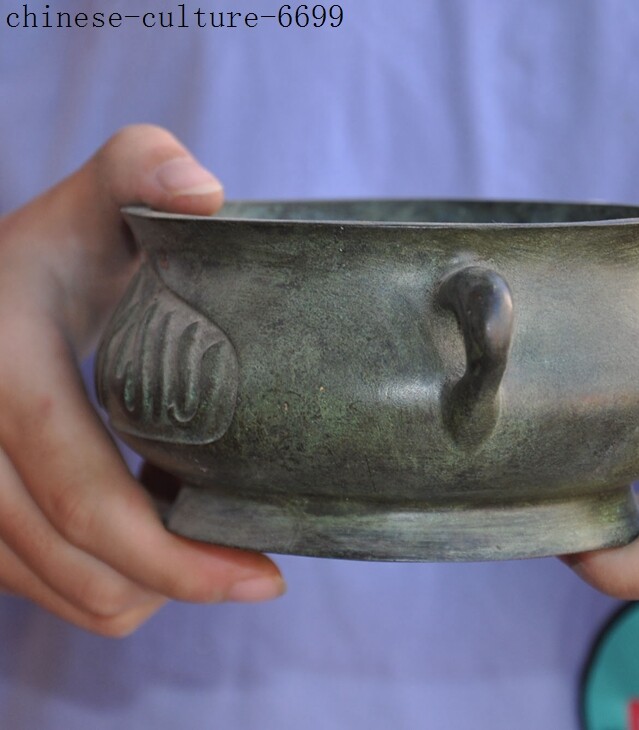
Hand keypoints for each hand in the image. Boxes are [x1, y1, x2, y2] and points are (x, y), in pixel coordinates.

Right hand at [0, 125, 283, 636]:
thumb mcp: (94, 198)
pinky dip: (104, 578)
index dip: (176, 557)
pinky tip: (148, 526)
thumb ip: (142, 167)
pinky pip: (38, 586)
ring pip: (60, 590)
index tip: (266, 578)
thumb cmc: (53, 247)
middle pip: (77, 563)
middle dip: (178, 584)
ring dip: (144, 583)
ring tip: (200, 533)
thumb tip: (205, 190)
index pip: (85, 496)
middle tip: (256, 571)